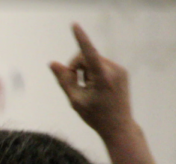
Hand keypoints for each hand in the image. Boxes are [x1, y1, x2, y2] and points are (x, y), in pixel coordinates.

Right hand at [49, 24, 133, 138]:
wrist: (118, 126)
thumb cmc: (95, 116)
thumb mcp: (75, 100)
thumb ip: (64, 80)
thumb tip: (53, 64)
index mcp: (103, 78)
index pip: (88, 54)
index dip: (80, 39)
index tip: (74, 26)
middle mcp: (114, 70)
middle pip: (86, 57)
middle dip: (76, 67)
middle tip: (73, 84)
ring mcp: (120, 70)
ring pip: (93, 61)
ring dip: (85, 72)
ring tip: (87, 90)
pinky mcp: (122, 72)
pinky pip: (101, 65)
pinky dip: (93, 73)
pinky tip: (96, 89)